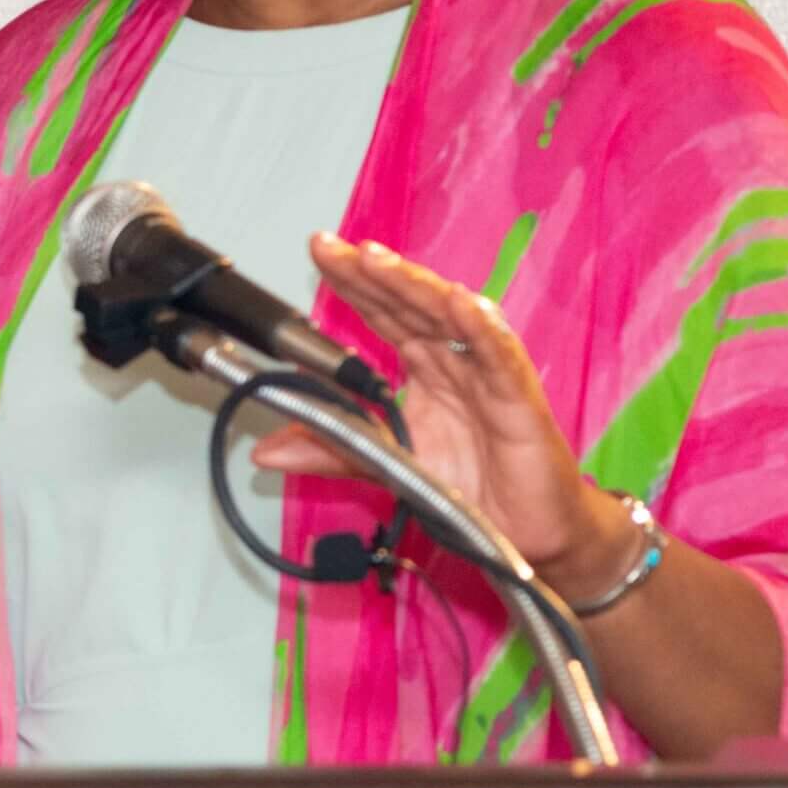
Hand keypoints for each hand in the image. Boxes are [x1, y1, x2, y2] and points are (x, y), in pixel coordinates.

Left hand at [251, 232, 632, 597]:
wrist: (523, 540)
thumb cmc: (468, 491)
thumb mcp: (386, 466)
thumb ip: (331, 450)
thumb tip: (264, 452)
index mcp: (423, 367)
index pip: (382, 312)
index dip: (353, 281)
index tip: (320, 250)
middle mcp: (454, 361)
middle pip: (410, 304)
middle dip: (373, 273)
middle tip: (335, 247)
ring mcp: (487, 375)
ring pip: (450, 318)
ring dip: (415, 287)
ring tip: (379, 261)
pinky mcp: (520, 401)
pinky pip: (500, 359)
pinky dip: (483, 330)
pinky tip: (463, 304)